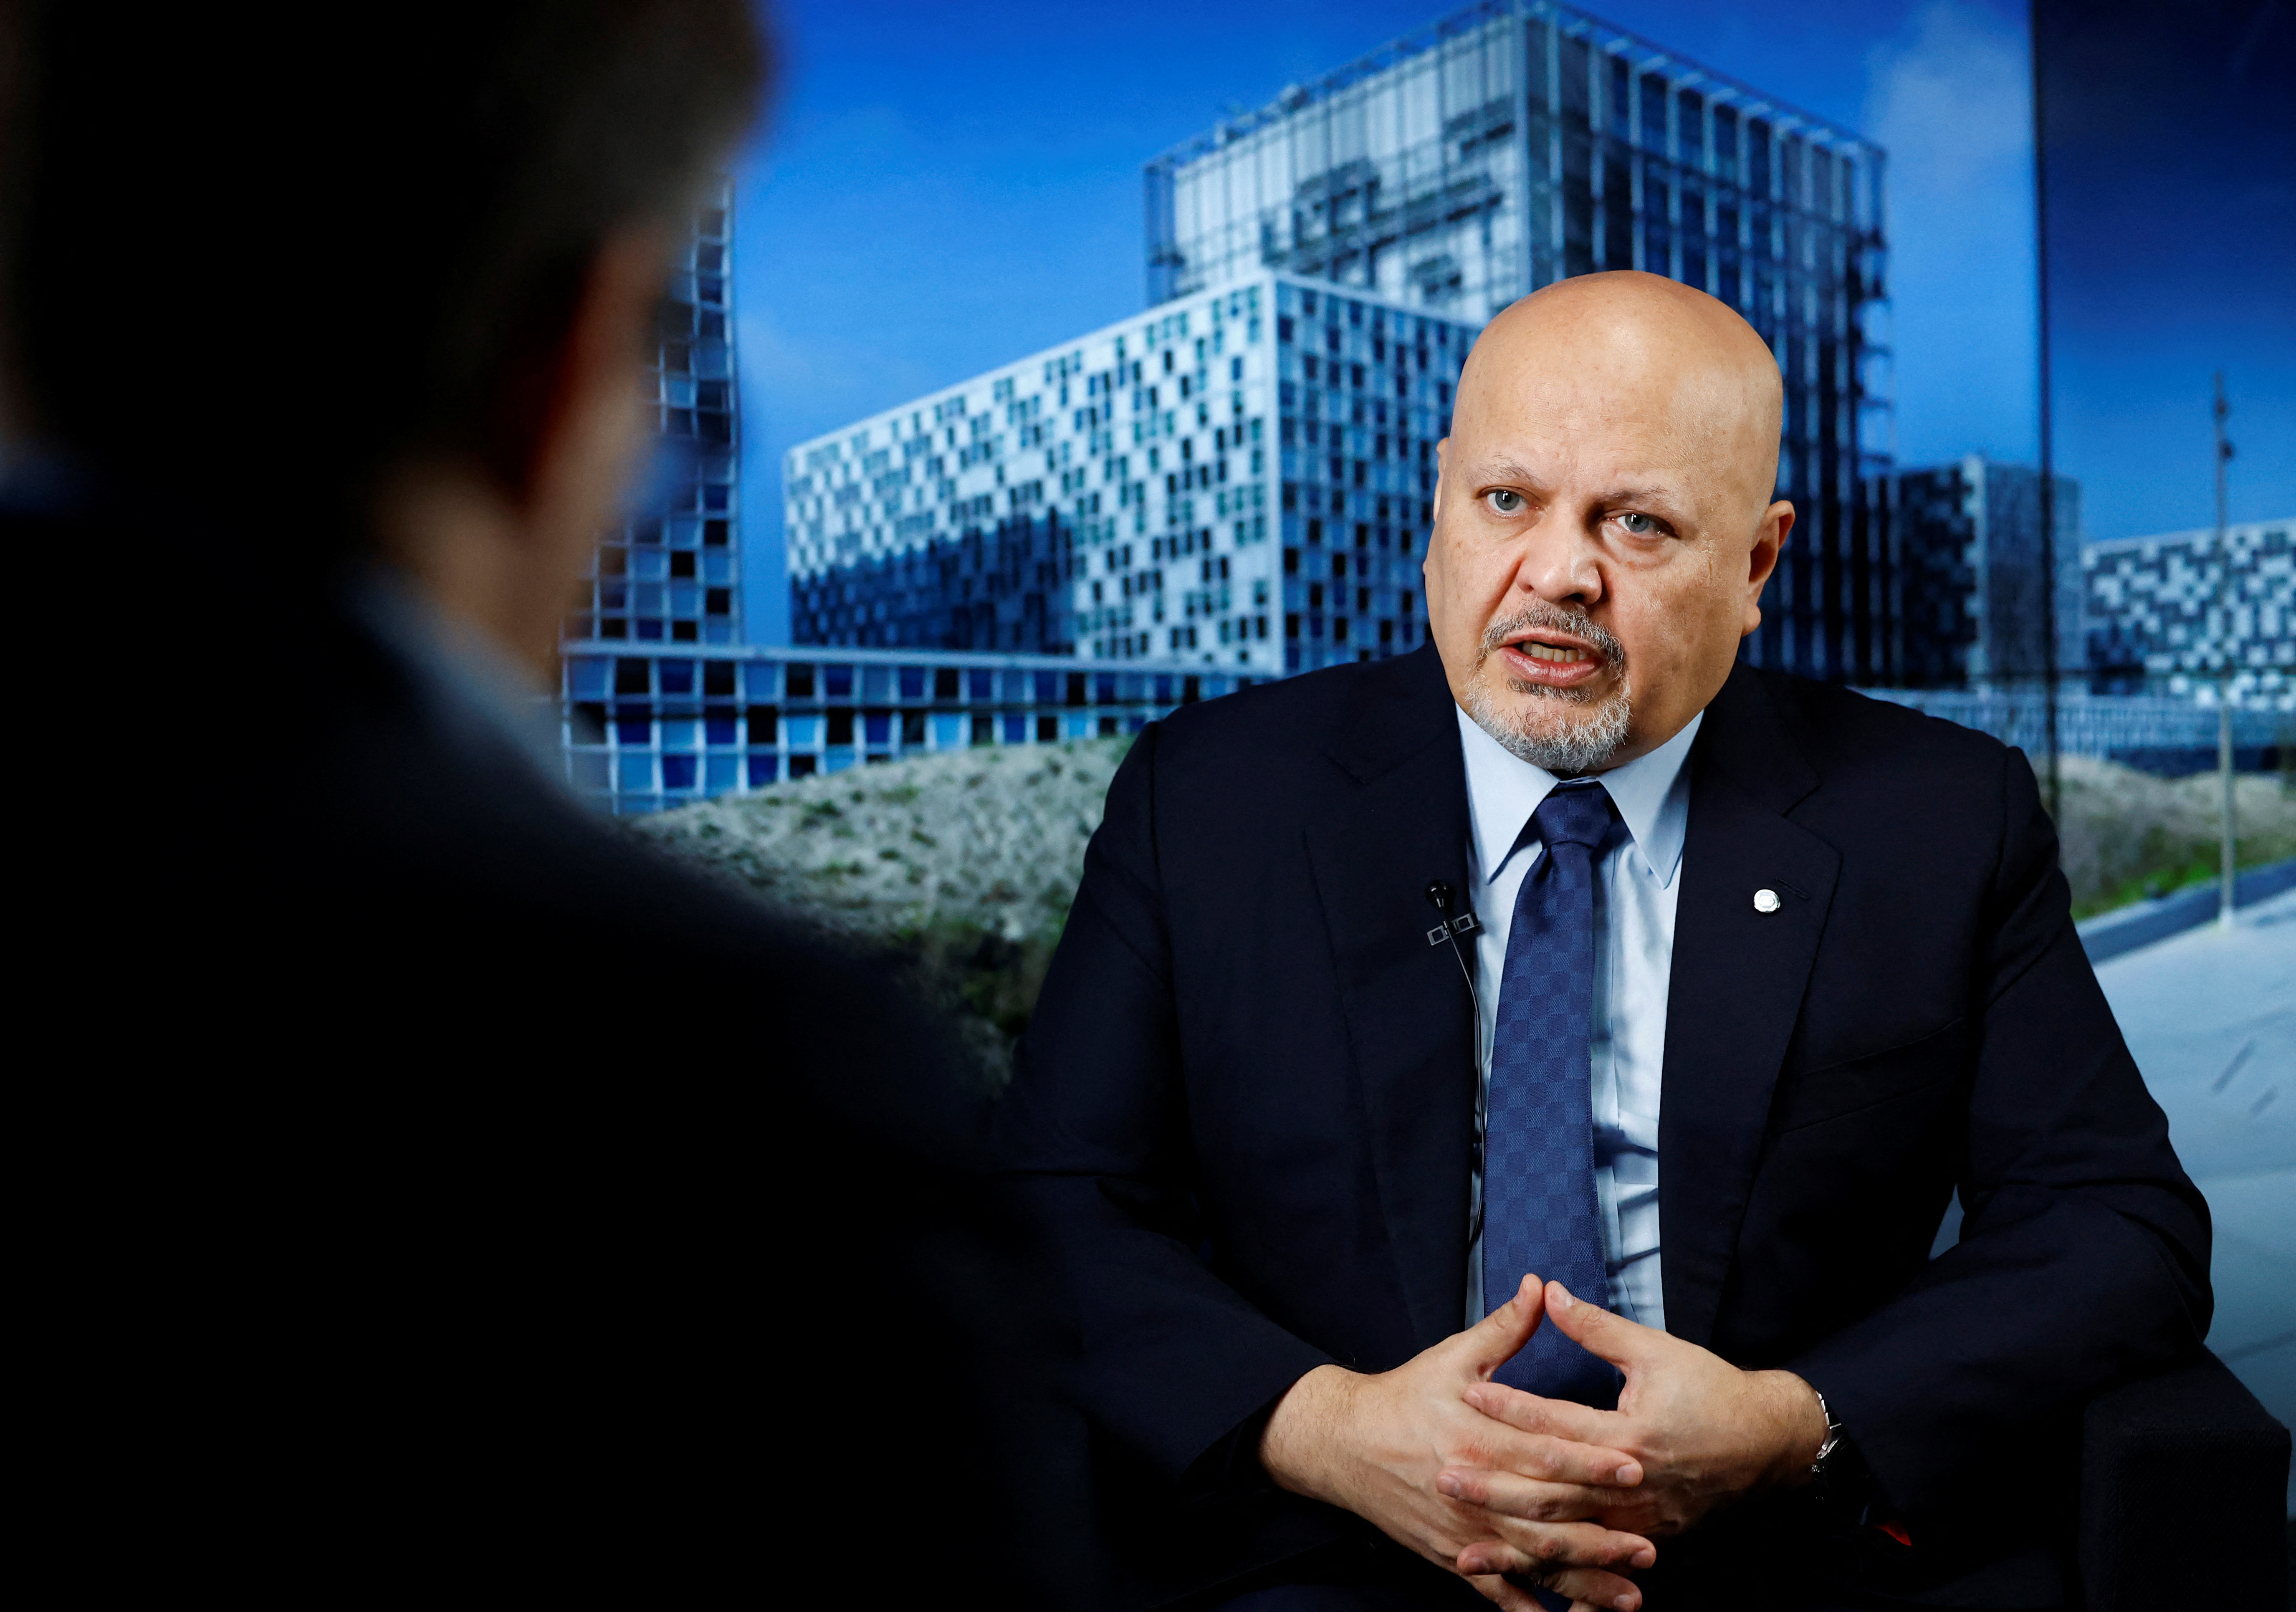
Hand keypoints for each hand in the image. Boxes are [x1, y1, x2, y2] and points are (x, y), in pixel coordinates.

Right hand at [1260, 1276, 1659, 1611]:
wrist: (1342, 1444)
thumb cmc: (1401, 1397)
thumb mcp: (1452, 1358)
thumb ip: (1504, 1329)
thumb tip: (1540, 1287)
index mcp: (1474, 1437)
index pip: (1542, 1453)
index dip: (1589, 1462)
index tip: (1633, 1467)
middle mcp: (1470, 1489)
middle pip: (1543, 1516)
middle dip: (1598, 1535)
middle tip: (1648, 1548)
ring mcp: (1461, 1528)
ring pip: (1528, 1560)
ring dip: (1581, 1580)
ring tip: (1629, 1594)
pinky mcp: (1450, 1553)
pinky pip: (1494, 1589)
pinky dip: (1528, 1608)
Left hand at [1443, 1281, 1827, 1571]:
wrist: (1769, 1445)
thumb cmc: (1712, 1390)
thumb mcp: (1657, 1350)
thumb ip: (1597, 1327)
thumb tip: (1548, 1292)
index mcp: (1632, 1433)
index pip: (1559, 1422)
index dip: (1512, 1408)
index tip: (1468, 1395)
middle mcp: (1633, 1485)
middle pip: (1553, 1490)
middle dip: (1495, 1488)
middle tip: (1444, 1477)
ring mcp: (1641, 1522)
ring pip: (1568, 1539)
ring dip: (1515, 1545)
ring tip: (1463, 1549)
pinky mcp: (1647, 1541)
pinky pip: (1592, 1564)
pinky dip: (1556, 1577)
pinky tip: (1521, 1585)